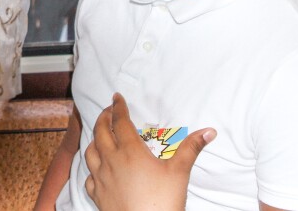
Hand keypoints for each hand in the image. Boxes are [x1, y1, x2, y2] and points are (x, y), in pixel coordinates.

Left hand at [84, 93, 215, 210]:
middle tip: (108, 111)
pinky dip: (91, 168)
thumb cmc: (163, 201)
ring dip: (94, 140)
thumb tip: (209, 131)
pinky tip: (97, 169)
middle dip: (103, 118)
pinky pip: (88, 176)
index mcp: (129, 151)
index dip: (118, 107)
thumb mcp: (179, 173)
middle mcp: (110, 160)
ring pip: (90, 152)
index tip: (116, 97)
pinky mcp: (96, 194)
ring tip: (101, 136)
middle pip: (100, 132)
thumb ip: (191, 149)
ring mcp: (100, 177)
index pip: (120, 122)